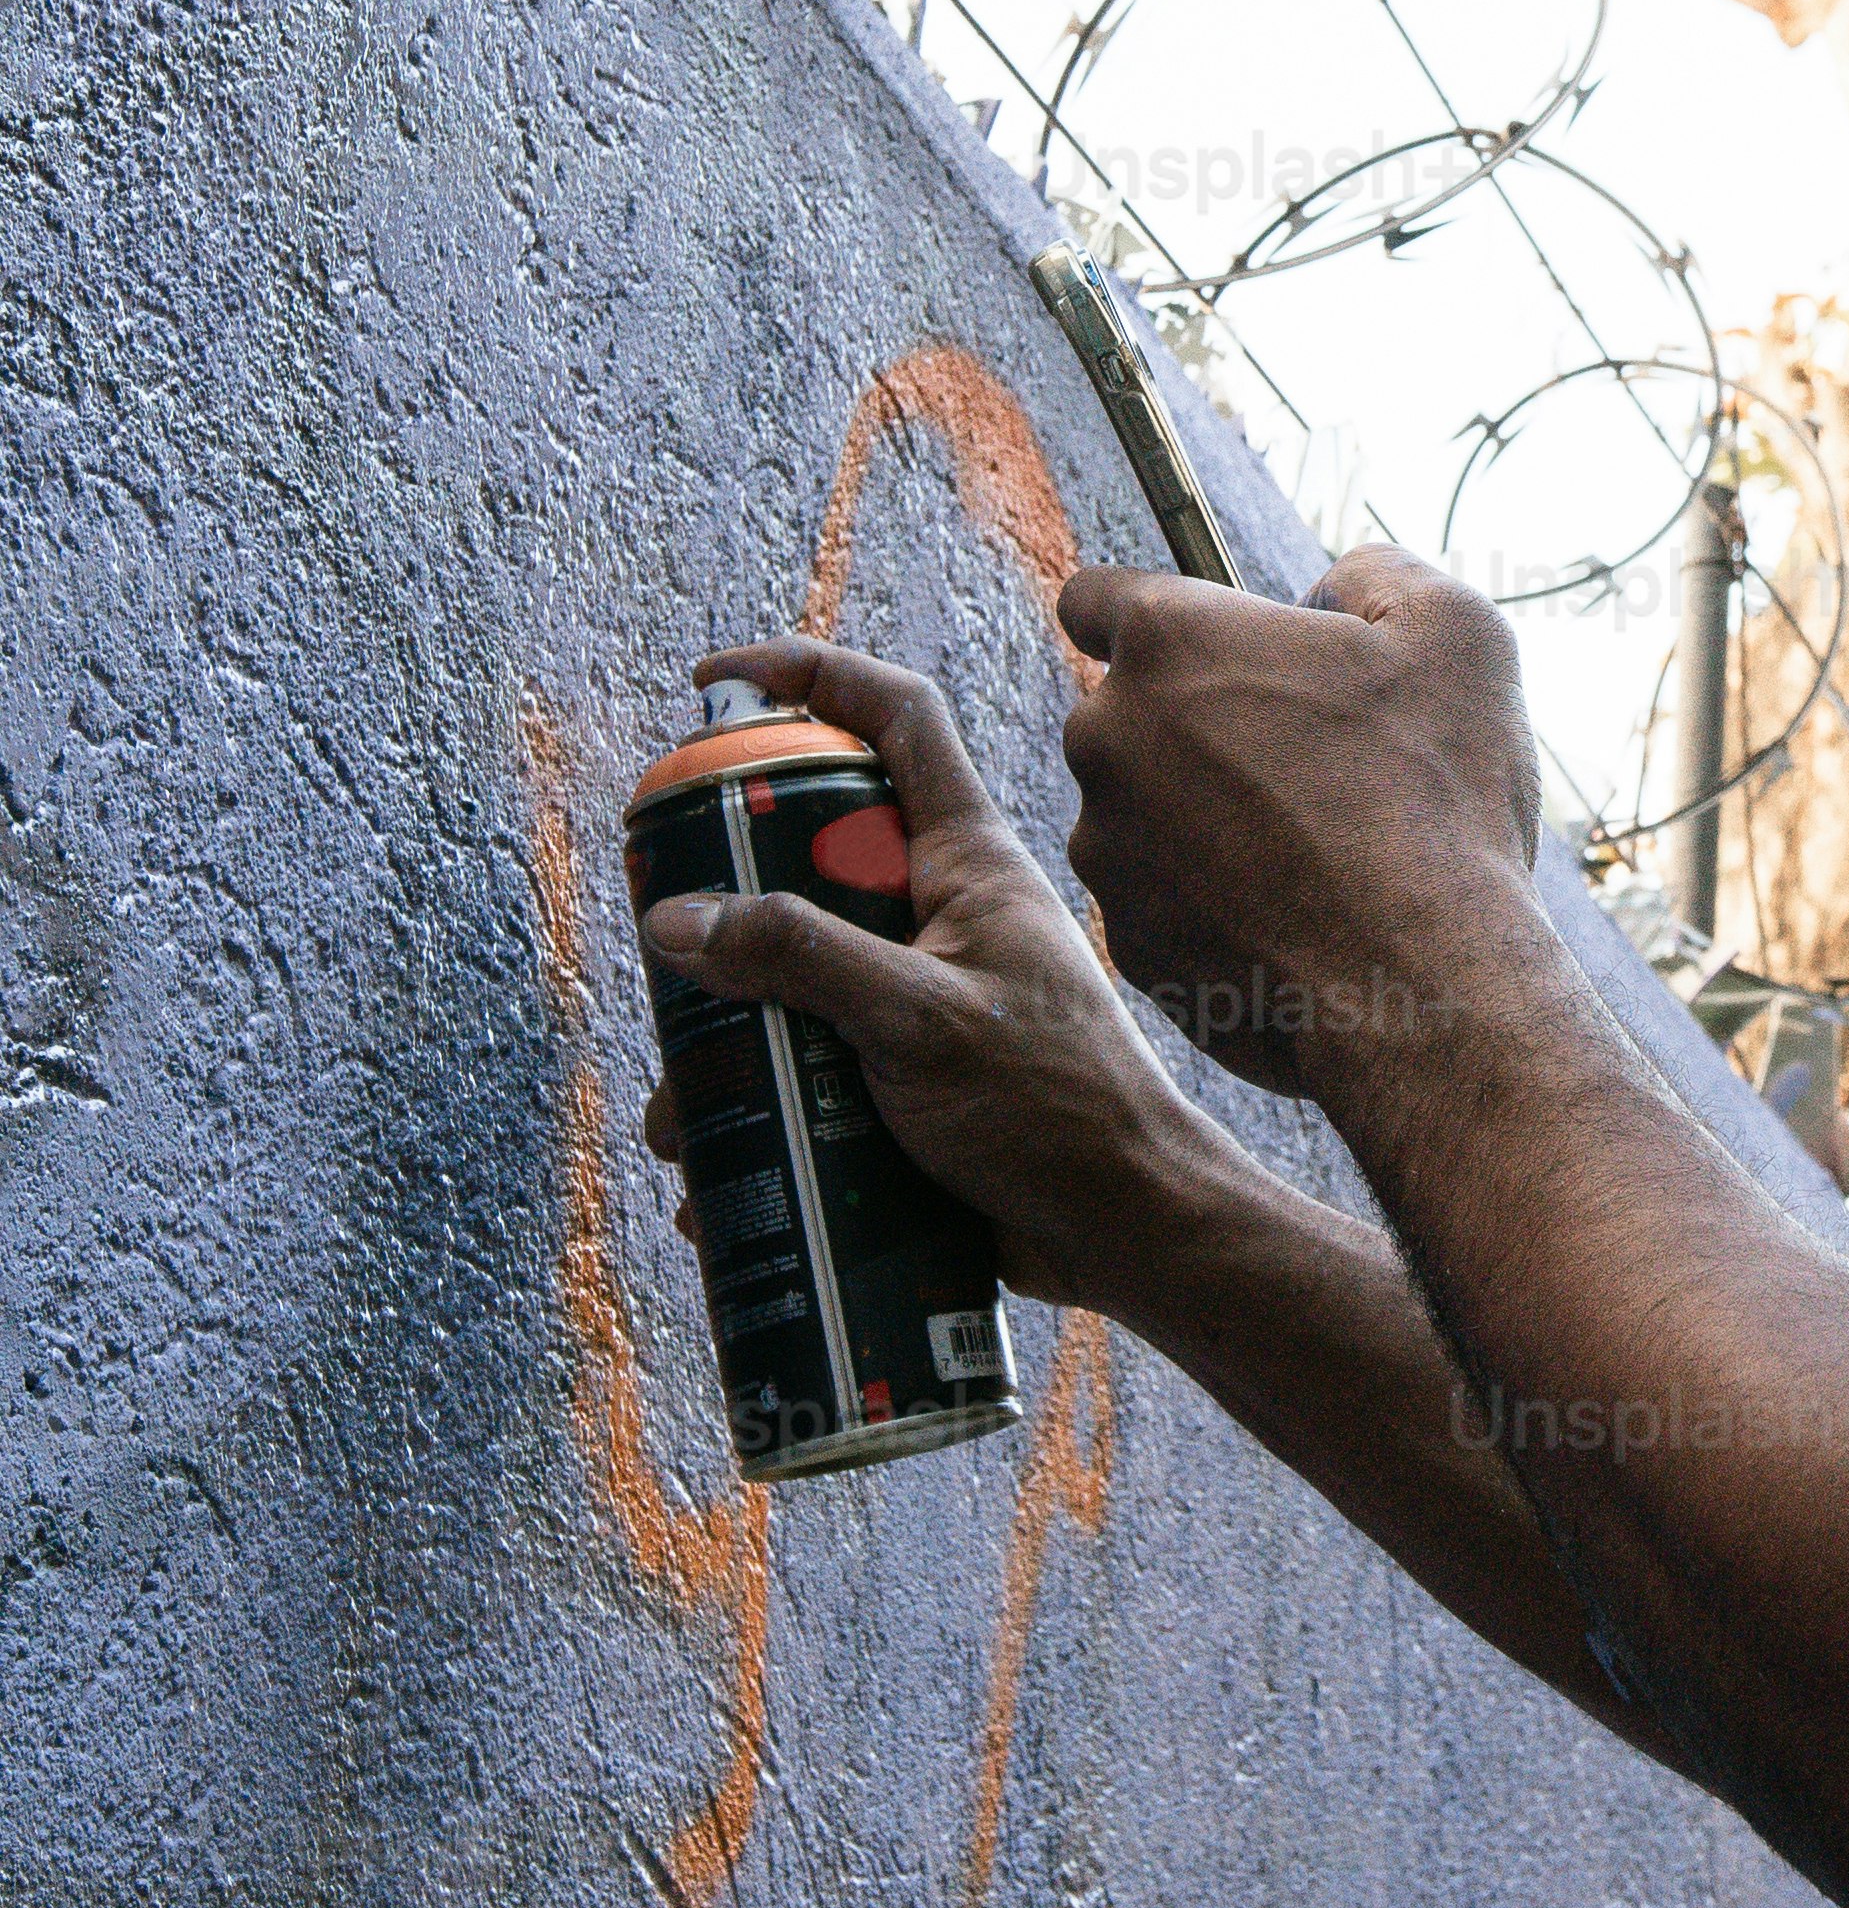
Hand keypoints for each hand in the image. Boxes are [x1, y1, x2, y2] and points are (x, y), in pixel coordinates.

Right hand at [635, 635, 1204, 1304]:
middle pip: (804, 859)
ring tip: (682, 1128)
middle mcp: (938, 912)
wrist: (1121, 1230)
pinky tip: (715, 1185)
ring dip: (720, 1050)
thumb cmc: (1054, 1111)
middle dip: (722, 912)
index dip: (808, 676)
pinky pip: (801, 1070)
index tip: (713, 684)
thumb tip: (680, 920)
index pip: (894, 717)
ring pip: (786, 980)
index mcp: (966, 860)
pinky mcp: (900, 1075)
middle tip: (668, 970)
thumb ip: (802, 960)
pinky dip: (751, 1120)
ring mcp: (918, 993)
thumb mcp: (918, 1022)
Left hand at [1056, 544, 1547, 1113]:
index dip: (1155, 615)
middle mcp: (1108, 738)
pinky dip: (1216, 904)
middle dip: (1200, 726)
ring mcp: (1109, 851)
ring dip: (1207, 819)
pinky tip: (1303, 918)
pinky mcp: (1129, 945)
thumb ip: (1376, 574)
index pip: (1094, 598)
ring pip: (1144, 814)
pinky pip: (1165, 902)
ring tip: (1319, 851)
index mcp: (1169, 642)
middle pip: (1129, 712)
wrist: (1419, 983)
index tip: (1212, 648)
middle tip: (1311, 760)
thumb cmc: (1437, 797)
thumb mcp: (1455, 630)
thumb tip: (1336, 588)